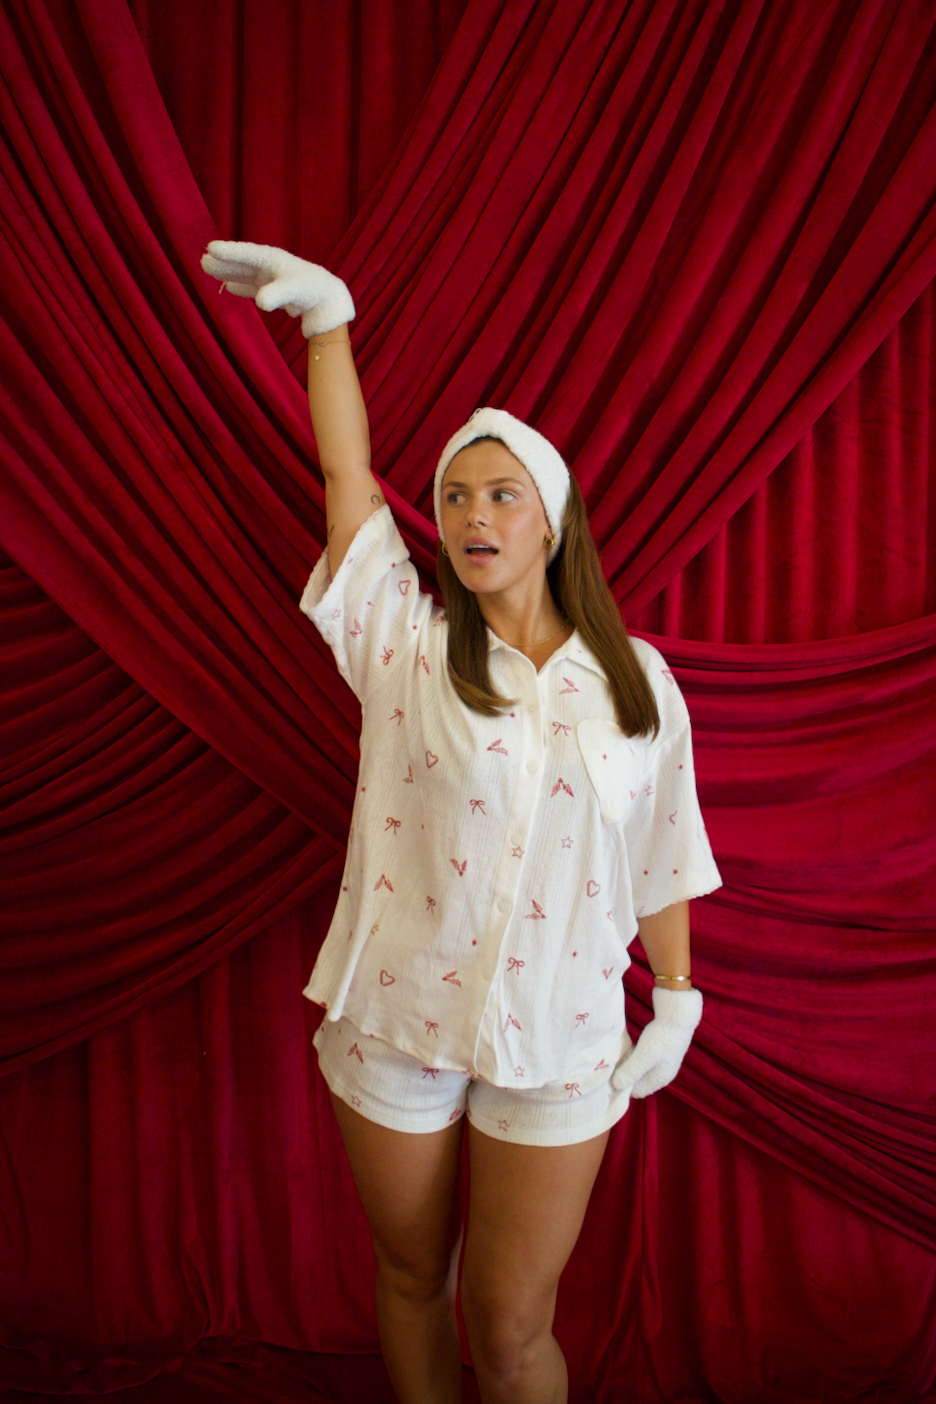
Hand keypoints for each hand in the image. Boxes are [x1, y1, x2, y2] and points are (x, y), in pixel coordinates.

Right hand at [200, 240, 354, 336]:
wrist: (326, 300)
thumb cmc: (311, 290)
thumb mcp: (293, 291)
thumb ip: (277, 294)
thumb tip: (261, 302)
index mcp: (272, 259)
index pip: (246, 253)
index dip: (229, 252)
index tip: (210, 247)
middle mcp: (270, 266)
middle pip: (241, 262)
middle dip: (223, 262)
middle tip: (202, 261)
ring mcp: (271, 278)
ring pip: (244, 273)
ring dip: (228, 272)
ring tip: (208, 269)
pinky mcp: (274, 290)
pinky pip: (252, 286)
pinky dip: (240, 286)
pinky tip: (229, 287)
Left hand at [611, 986, 702, 1097]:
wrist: (678, 1015)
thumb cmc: (661, 1038)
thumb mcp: (643, 1057)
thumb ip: (630, 1072)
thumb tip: (615, 1087)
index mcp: (660, 1079)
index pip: (638, 1092)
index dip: (623, 1087)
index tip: (609, 1078)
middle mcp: (663, 1073)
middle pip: (639, 1081)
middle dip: (626, 1076)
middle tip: (610, 1068)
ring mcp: (663, 1061)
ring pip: (641, 1069)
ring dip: (629, 1065)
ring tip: (616, 1058)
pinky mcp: (661, 1049)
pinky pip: (644, 1059)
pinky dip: (635, 1057)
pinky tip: (627, 1048)